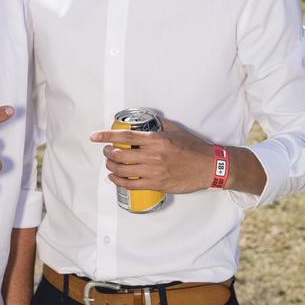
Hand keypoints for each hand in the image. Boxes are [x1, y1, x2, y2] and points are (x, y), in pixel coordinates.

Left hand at [89, 119, 213, 194]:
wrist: (209, 167)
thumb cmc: (194, 149)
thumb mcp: (177, 130)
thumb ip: (160, 124)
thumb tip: (148, 119)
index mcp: (156, 140)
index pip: (125, 136)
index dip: (107, 135)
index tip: (94, 136)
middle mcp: (153, 155)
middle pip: (119, 155)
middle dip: (107, 153)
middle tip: (106, 151)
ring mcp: (154, 171)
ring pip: (123, 170)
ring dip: (111, 167)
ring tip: (109, 163)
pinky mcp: (157, 184)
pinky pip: (131, 185)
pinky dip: (119, 182)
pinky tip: (114, 178)